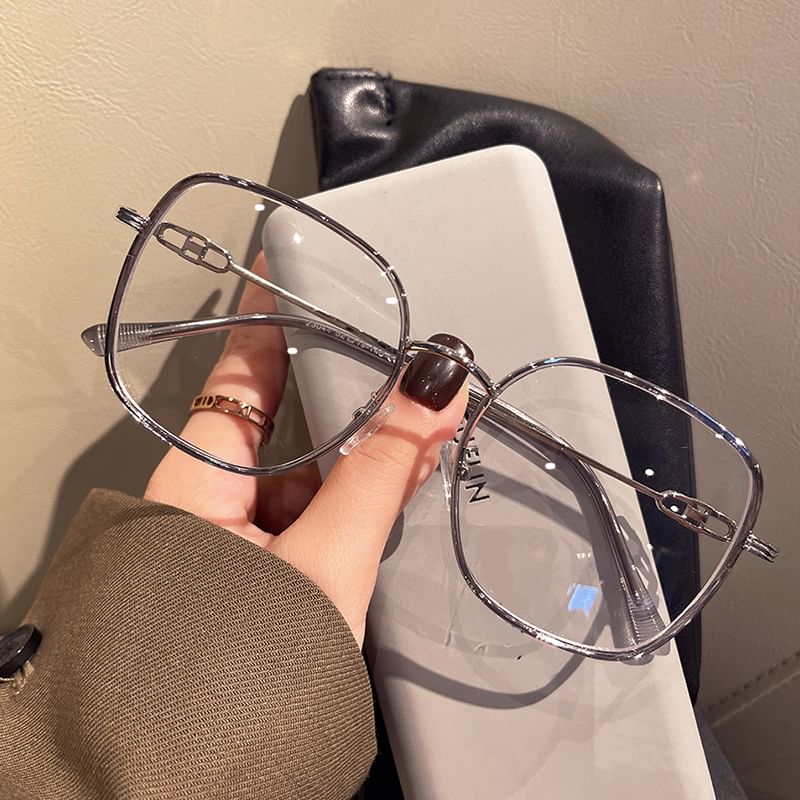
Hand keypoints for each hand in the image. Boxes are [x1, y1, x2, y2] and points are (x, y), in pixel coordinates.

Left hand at [144, 252, 467, 645]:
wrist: (216, 774)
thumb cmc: (241, 668)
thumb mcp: (325, 558)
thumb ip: (381, 472)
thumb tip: (430, 389)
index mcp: (197, 485)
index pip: (240, 377)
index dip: (272, 322)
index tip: (295, 269)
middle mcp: (215, 505)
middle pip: (289, 422)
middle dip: (351, 391)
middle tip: (403, 352)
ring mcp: (248, 538)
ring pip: (316, 470)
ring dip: (372, 447)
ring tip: (430, 412)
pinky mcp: (278, 569)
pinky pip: (326, 509)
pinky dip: (368, 492)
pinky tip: (412, 476)